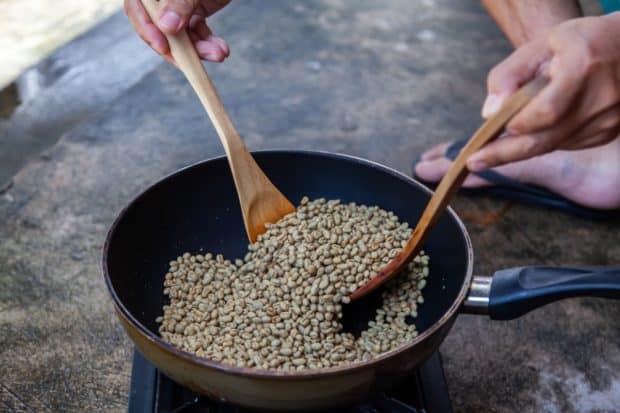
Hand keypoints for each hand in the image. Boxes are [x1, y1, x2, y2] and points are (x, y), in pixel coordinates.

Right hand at [124, 0, 230, 63]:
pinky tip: (221, 49)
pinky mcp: (193, 12)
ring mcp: (176, 5)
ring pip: (180, 35)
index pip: (136, 7)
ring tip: (219, 53)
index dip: (146, 29)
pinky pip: (196, 33)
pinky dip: (208, 44)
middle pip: (158, 27)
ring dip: (199, 49)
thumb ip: (180, 2)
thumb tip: (167, 26)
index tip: (163, 48)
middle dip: (179, 48)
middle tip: (195, 63)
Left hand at [467, 14, 619, 171]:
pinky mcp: (608, 132)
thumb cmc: (576, 43)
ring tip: (492, 146)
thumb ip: (509, 75)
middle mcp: (601, 97)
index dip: (517, 124)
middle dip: (504, 154)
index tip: (489, 132)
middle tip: (473, 162)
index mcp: (582, 67)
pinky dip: (543, 140)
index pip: (545, 111)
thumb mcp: (539, 46)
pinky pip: (565, 144)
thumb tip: (489, 112)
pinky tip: (531, 131)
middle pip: (545, 139)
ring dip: (521, 147)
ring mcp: (608, 118)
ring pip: (552, 145)